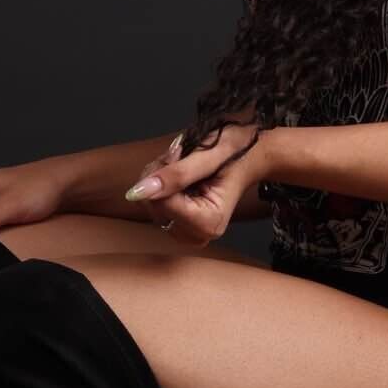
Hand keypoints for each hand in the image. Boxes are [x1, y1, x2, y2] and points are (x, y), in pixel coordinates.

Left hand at [123, 122, 269, 248]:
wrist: (250, 155)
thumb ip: (174, 175)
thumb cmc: (236, 151)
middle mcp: (198, 235)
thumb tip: (137, 192)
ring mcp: (187, 233)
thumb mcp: (207, 155)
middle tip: (182, 156)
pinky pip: (152, 204)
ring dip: (158, 177)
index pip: (162, 202)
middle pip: (153, 205)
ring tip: (183, 164)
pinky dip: (159, 184)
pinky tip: (179, 176)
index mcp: (209, 223)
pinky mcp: (179, 227)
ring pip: (149, 203)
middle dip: (159, 175)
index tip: (179, 153)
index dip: (163, 173)